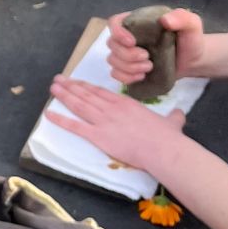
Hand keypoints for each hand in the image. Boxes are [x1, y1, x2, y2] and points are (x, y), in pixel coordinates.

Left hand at [46, 76, 185, 177]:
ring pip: (79, 105)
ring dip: (63, 96)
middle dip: (70, 86)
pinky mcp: (98, 136)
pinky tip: (48, 114)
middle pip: (87, 95)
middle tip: (58, 80)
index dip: (86, 86)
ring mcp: (104, 121)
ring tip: (52, 88)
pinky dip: (60, 119)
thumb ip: (173, 116)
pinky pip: (75, 126)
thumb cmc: (167, 137)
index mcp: (126, 103)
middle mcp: (112, 108)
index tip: (76, 82)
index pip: (101, 92)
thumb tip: (179, 114)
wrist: (162, 148)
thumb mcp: (172, 121)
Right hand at [107, 7, 204, 87]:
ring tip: (149, 68)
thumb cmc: (191, 40)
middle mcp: (128, 37)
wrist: (194, 60)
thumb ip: (182, 17)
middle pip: (112, 44)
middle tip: (147, 58)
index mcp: (138, 22)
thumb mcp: (192, 24)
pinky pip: (115, 74)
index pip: (115, 22)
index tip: (132, 42)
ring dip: (128, 67)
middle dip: (127, 55)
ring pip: (112, 60)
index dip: (118, 33)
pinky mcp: (129, 70)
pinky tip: (142, 76)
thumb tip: (164, 20)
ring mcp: (127, 54)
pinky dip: (126, 77)